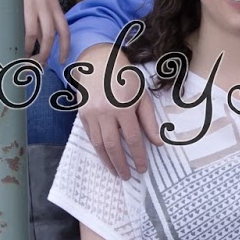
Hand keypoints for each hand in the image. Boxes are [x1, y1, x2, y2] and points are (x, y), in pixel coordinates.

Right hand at [22, 0, 68, 65]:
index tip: (63, 60)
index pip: (65, 31)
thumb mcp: (40, 1)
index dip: (66, 47)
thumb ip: (41, 20)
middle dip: (47, 54)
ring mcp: (36, 7)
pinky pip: (26, 30)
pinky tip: (20, 49)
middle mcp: (48, 7)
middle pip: (52, 37)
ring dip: (35, 52)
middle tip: (40, 66)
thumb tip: (39, 41)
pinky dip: (24, 43)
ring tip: (27, 60)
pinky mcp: (23, 6)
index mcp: (55, 6)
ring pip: (40, 36)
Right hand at [78, 41, 161, 177]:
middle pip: (113, 146)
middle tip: (127, 177)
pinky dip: (97, 149)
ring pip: (98, 144)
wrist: (100, 62)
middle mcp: (105, 112)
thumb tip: (158, 143)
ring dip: (107, 161)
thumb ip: (150, 120)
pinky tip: (105, 157)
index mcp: (124, 107)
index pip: (133, 138)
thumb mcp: (142, 96)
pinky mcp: (82, 114)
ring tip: (116, 172)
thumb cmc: (126, 78)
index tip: (142, 169)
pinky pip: (89, 136)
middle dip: (121, 164)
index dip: (138, 156)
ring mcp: (91, 114)